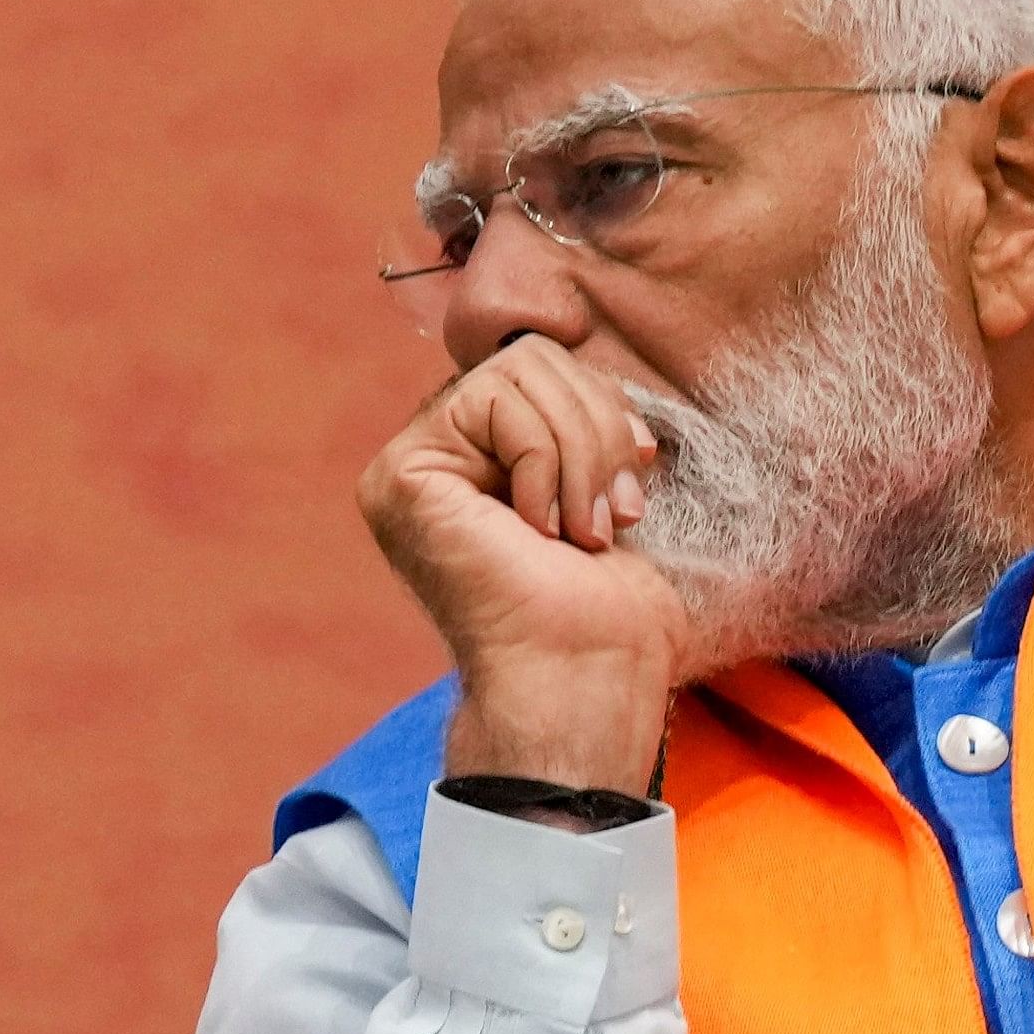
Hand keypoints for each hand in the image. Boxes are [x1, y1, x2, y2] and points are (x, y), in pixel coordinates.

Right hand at [357, 335, 690, 790]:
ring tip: (583, 529)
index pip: (544, 369)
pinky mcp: (402, 475)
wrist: (580, 677)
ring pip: (520, 370)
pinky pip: (496, 400)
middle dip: (597, 430)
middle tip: (612, 517)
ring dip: (579, 452)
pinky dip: (545, 461)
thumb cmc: (606, 613)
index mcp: (477, 462)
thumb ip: (576, 424)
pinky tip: (539, 530)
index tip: (631, 493)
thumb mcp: (602, 487)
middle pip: (533, 357)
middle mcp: (433, 460)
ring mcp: (407, 467)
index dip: (604, 413)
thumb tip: (574, 357)